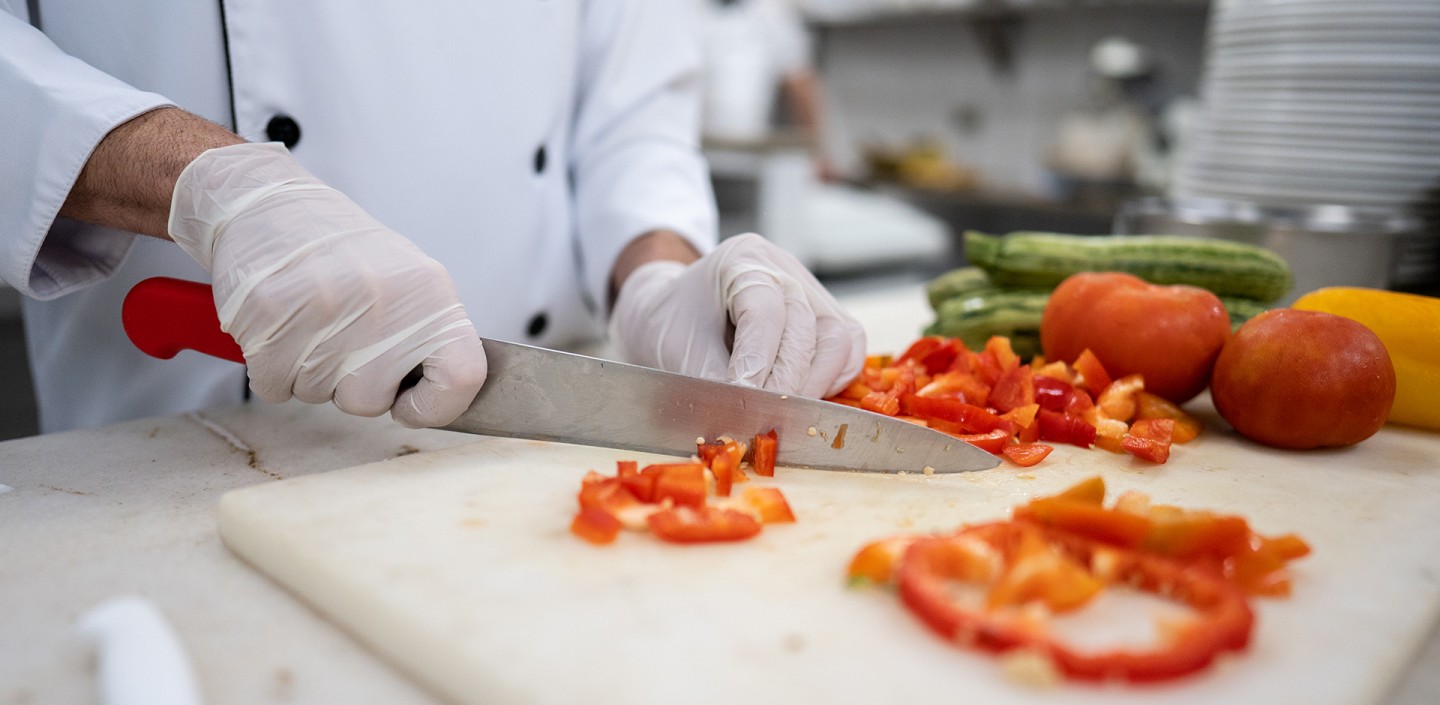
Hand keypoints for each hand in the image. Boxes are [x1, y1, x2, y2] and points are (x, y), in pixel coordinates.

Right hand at [167, 142, 487, 426]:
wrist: (270, 204)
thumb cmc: (342, 250)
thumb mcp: (411, 281)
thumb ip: (429, 339)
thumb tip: (442, 401)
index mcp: (429, 294)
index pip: (462, 377)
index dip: (436, 406)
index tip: (411, 402)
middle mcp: (382, 303)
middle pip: (370, 403)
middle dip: (352, 384)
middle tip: (342, 336)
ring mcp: (323, 312)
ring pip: (317, 397)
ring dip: (310, 372)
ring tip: (310, 320)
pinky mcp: (269, 319)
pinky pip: (275, 387)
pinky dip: (273, 367)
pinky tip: (282, 326)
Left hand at [611, 233, 865, 397]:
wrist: (669, 313)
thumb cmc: (669, 327)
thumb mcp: (678, 354)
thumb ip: (716, 386)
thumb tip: (746, 420)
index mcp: (742, 260)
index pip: (765, 311)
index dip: (759, 363)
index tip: (745, 401)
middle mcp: (784, 268)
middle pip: (807, 326)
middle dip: (788, 383)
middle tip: (766, 421)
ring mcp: (811, 290)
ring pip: (840, 340)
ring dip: (816, 385)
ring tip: (784, 415)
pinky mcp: (826, 317)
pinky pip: (848, 351)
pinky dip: (829, 381)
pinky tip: (802, 401)